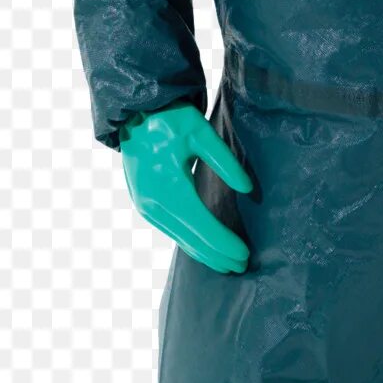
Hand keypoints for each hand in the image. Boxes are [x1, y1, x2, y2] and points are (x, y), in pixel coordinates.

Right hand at [119, 103, 252, 273]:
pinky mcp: (143, 207)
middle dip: (218, 255)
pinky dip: (189, 243)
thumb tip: (248, 189)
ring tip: (227, 264)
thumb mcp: (201, 132)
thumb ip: (225, 161)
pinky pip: (170, 232)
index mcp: (169, 186)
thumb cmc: (170, 120)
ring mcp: (146, 207)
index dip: (224, 243)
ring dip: (204, 254)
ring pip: (179, 239)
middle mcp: (154, 203)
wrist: (134, 115)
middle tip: (242, 267)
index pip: (203, 225)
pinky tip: (204, 249)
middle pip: (191, 239)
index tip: (245, 254)